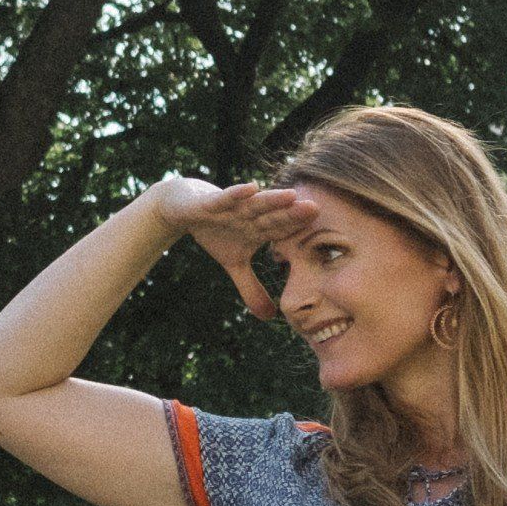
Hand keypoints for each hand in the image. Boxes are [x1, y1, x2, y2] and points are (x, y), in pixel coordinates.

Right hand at [140, 176, 320, 321]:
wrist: (182, 208)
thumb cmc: (214, 231)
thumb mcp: (232, 264)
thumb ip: (251, 288)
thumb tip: (269, 317)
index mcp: (259, 230)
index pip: (282, 232)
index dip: (300, 233)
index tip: (323, 235)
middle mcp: (250, 216)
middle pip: (274, 216)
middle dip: (293, 213)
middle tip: (316, 209)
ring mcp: (232, 207)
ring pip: (255, 204)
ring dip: (271, 200)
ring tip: (291, 196)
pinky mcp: (211, 201)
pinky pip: (225, 197)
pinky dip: (236, 194)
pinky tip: (251, 188)